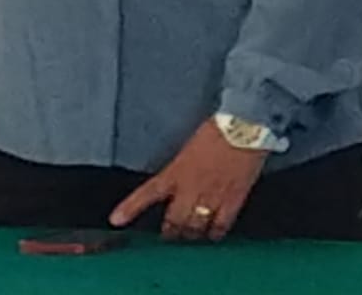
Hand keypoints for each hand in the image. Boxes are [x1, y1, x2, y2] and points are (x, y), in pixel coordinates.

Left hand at [109, 120, 266, 242]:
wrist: (245, 126)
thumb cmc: (219, 129)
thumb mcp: (191, 146)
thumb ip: (182, 167)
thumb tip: (180, 179)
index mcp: (177, 171)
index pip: (148, 193)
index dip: (130, 209)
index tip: (116, 220)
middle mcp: (190, 188)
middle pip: (173, 222)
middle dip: (170, 231)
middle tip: (169, 234)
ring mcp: (211, 197)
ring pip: (194, 227)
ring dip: (190, 235)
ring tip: (190, 236)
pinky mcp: (232, 200)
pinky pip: (220, 226)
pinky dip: (215, 234)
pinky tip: (213, 234)